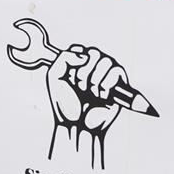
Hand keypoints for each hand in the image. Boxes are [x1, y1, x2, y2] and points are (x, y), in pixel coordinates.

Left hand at [45, 44, 128, 166]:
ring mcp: (107, 73)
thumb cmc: (65, 104)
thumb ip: (64, 57)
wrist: (76, 124)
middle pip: (94, 53)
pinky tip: (101, 95)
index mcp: (78, 61)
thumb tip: (84, 54)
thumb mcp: (54, 76)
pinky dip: (106, 84)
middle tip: (80, 88)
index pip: (79, 49)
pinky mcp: (119, 83)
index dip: (73, 64)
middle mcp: (94, 65)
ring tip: (90, 93)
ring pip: (106, 61)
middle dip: (84, 73)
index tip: (69, 79)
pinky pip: (116, 72)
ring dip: (95, 80)